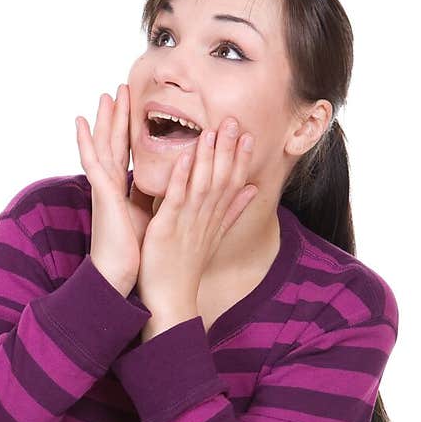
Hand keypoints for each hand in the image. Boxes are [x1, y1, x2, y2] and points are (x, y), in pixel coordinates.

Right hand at [76, 84, 152, 293]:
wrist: (120, 277)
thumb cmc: (136, 253)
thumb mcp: (151, 216)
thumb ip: (156, 196)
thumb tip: (174, 183)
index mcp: (124, 191)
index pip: (127, 153)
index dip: (130, 130)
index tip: (134, 107)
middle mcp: (113, 186)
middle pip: (115, 143)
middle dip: (118, 116)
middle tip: (120, 89)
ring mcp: (104, 189)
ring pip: (104, 146)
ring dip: (104, 120)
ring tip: (105, 95)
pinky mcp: (101, 196)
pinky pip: (94, 163)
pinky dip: (87, 141)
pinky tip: (81, 122)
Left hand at [135, 118, 257, 312]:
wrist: (171, 300)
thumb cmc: (186, 268)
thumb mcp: (213, 236)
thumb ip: (232, 211)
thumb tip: (253, 190)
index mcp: (215, 219)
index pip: (233, 184)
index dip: (242, 159)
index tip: (249, 134)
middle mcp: (206, 219)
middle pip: (222, 179)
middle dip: (229, 150)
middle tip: (234, 121)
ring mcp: (187, 223)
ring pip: (202, 185)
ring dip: (207, 157)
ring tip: (212, 131)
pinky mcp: (167, 229)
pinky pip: (175, 199)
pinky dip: (181, 178)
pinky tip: (184, 157)